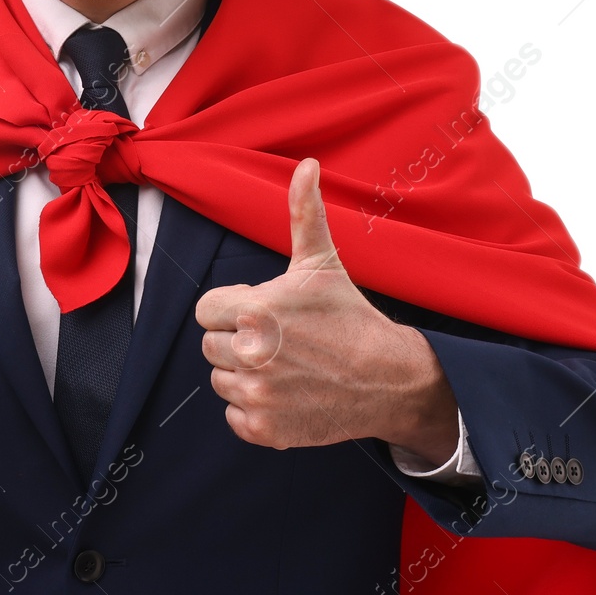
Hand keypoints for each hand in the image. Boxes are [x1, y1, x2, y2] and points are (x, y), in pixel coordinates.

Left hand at [194, 159, 456, 457]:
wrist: (389, 378)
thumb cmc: (349, 316)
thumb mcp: (322, 262)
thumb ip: (303, 213)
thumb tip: (306, 165)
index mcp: (254, 310)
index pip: (206, 310)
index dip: (234, 308)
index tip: (267, 313)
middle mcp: (251, 354)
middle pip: (211, 345)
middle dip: (239, 340)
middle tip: (282, 340)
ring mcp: (257, 396)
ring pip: (221, 380)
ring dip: (245, 374)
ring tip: (287, 366)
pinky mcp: (265, 430)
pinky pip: (234, 416)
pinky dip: (255, 409)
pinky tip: (287, 394)